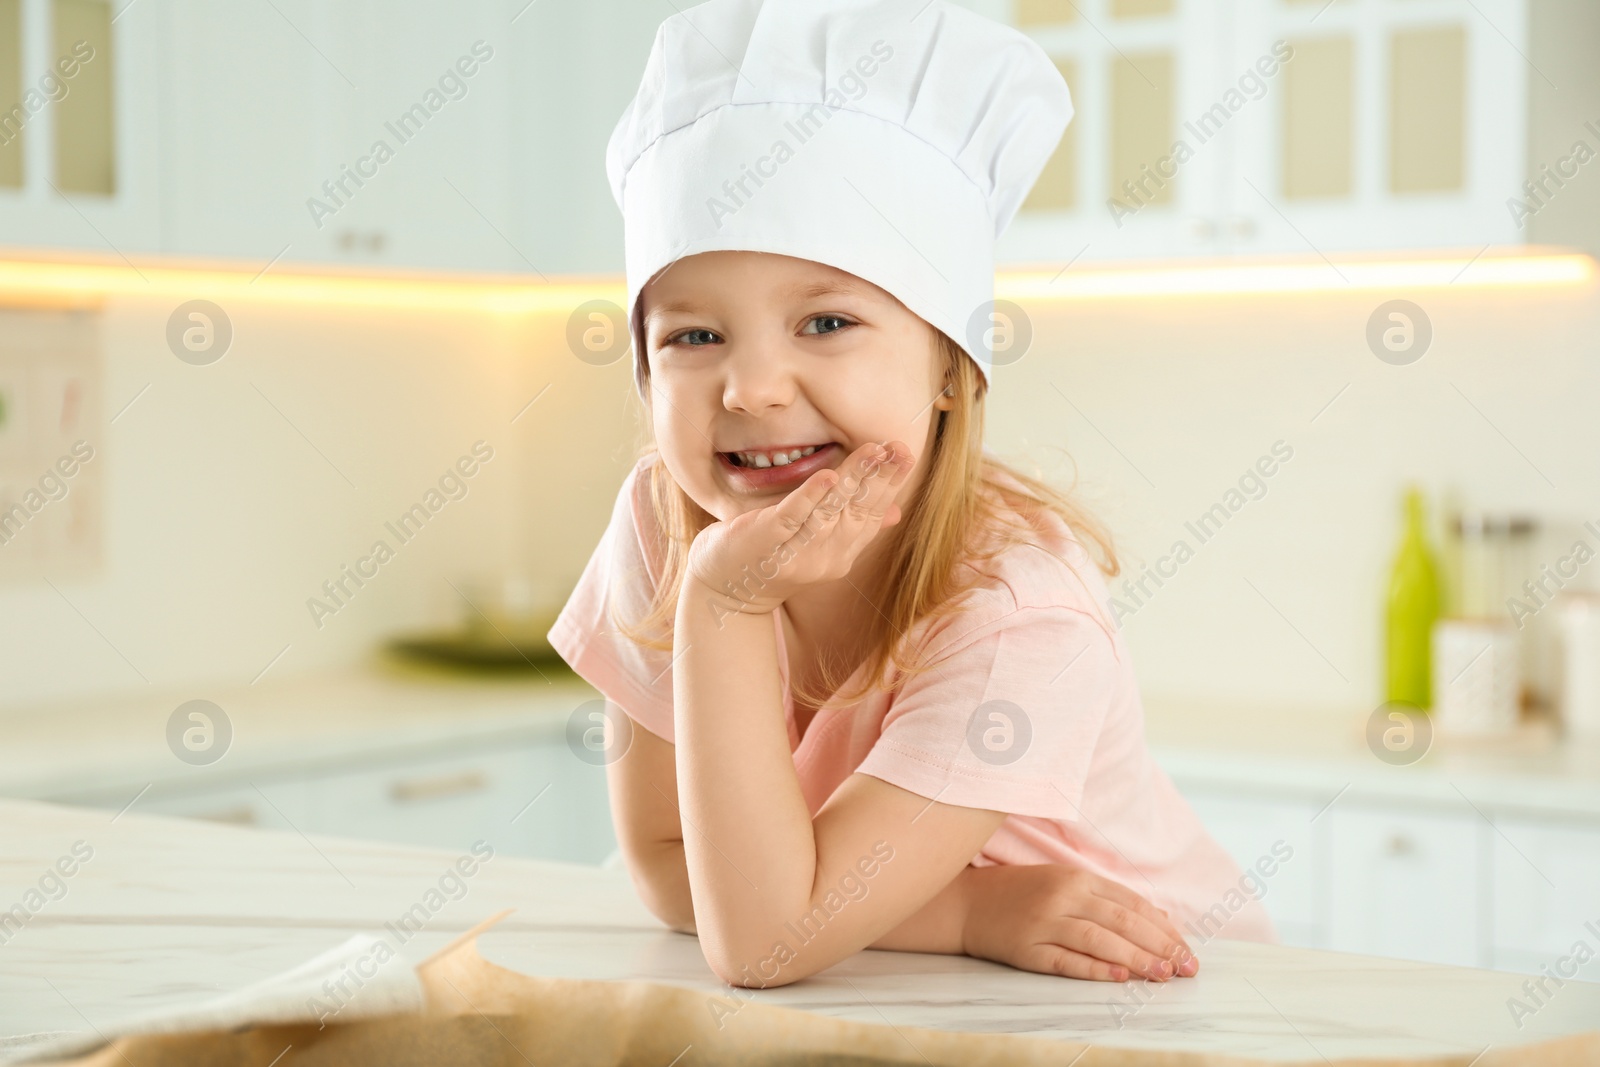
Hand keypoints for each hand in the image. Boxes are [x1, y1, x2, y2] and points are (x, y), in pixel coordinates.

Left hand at [684, 440, 912, 618]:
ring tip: (873, 451)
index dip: (890, 484)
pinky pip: (791, 518)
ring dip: (853, 479)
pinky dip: (809, 497)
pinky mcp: (766, 543)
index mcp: (841, 555)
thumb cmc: (773, 555)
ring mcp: (795, 553)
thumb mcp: (818, 541)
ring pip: (831, 511)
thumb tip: (896, 512)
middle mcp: (825, 559)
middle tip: (900, 448)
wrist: (726, 588)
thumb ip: (854, 526)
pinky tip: (827, 476)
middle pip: (858, 511)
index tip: (905, 454)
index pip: (872, 514)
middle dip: (881, 478)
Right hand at [959, 864, 1197, 982]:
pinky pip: (1067, 961)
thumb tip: (1159, 918)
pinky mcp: (1027, 949)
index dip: (1163, 927)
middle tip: (1186, 967)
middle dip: (1160, 946)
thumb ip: (1109, 899)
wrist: (966, 904)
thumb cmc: (1021, 894)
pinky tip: (1120, 977)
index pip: (1131, 903)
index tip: (1187, 948)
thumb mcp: (1064, 884)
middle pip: (1122, 921)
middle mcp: (1063, 896)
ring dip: (1136, 959)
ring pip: (1100, 940)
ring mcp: (1044, 922)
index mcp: (1075, 877)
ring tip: (1163, 975)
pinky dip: (1096, 969)